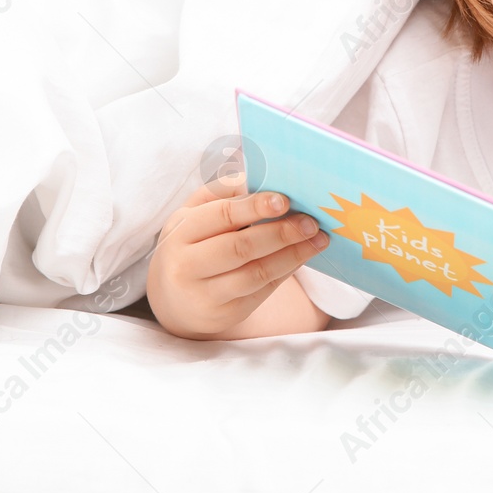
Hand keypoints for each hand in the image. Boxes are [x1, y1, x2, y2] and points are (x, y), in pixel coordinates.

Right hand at [146, 172, 330, 339]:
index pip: (221, 216)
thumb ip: (223, 192)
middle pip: (241, 248)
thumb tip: (262, 177)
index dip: (254, 207)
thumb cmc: (191, 244)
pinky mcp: (225, 314)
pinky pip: (262, 290)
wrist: (174, 300)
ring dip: (293, 254)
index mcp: (180, 231)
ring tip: (319, 239)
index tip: (285, 200)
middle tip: (311, 222)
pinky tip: (303, 255)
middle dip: (281, 232)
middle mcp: (187, 265)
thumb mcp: (195, 214)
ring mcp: (205, 294)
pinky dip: (286, 270)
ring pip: (256, 273)